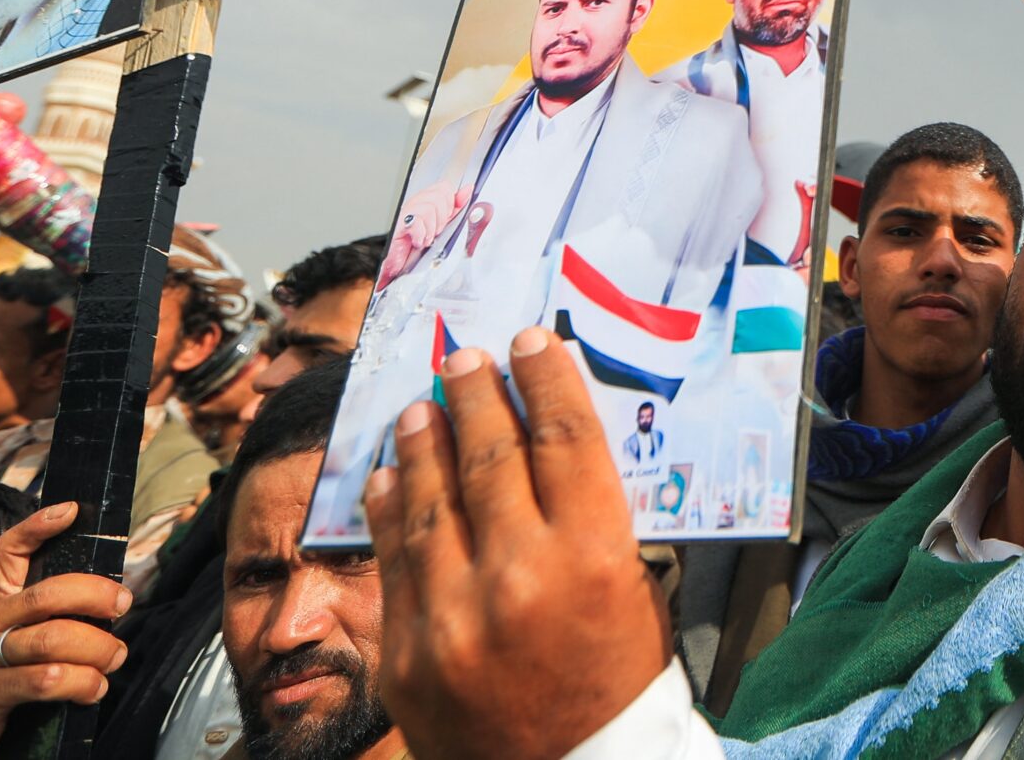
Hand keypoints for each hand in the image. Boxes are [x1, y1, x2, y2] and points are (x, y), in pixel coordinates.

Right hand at [0, 502, 130, 759]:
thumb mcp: (6, 657)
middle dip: (95, 595)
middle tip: (123, 606)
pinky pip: (41, 680)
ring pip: (52, 639)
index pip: (6, 555)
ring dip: (97, 650)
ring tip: (113, 662)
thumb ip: (41, 631)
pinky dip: (79, 683)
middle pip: (46, 595)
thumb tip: (105, 613)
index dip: (37, 528)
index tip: (72, 510)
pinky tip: (92, 690)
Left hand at [367, 327, 668, 759]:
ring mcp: (454, 618)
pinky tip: (392, 476)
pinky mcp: (406, 655)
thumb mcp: (633, 589)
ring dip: (425, 444)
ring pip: (430, 500)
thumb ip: (592, 517)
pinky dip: (390, 508)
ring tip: (421, 408)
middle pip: (492, 456)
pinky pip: (391, 560)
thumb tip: (547, 437)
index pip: (564, 439)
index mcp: (594, 559)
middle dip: (476, 396)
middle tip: (465, 360)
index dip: (545, 380)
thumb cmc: (615, 679)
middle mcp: (521, 578)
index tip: (530, 344)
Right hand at [379, 180, 463, 287]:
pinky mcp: (398, 225)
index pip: (443, 187)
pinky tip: (418, 241)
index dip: (450, 203)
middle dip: (442, 218)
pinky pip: (416, 222)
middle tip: (436, 231)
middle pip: (438, 196)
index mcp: (426, 201)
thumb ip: (456, 207)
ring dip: (431, 229)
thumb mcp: (444, 225)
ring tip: (426, 238)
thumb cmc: (421, 247)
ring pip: (429, 208)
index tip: (448, 218)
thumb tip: (467, 190)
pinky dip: (421, 236)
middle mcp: (415, 204)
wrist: (402, 266)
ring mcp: (405, 213)